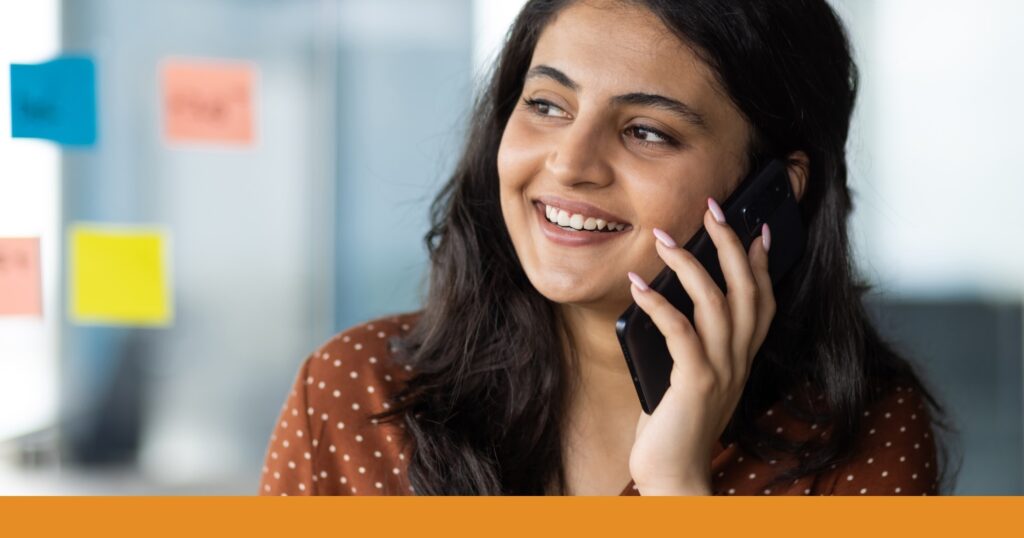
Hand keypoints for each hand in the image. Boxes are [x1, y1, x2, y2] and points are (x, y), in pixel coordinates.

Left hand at [626, 197, 775, 495]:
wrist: (674, 475)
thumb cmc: (674, 425)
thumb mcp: (688, 376)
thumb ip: (688, 344)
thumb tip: (662, 300)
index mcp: (741, 356)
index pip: (761, 299)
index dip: (760, 261)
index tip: (755, 226)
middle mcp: (739, 359)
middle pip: (744, 287)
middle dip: (729, 243)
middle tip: (712, 209)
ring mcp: (721, 369)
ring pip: (715, 300)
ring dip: (688, 263)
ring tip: (663, 238)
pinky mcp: (695, 381)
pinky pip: (680, 330)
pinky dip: (657, 302)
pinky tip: (638, 285)